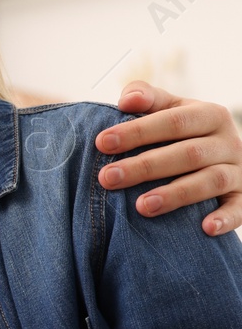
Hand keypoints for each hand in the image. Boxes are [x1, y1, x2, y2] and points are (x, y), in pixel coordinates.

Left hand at [100, 81, 241, 235]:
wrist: (220, 156)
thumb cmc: (181, 133)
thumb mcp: (169, 110)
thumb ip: (148, 99)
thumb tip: (126, 100)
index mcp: (209, 115)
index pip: (173, 121)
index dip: (137, 131)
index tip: (101, 142)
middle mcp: (228, 142)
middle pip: (188, 154)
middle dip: (145, 166)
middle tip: (107, 177)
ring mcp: (238, 171)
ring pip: (211, 181)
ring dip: (176, 194)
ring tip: (141, 207)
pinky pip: (240, 208)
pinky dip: (226, 218)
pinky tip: (204, 229)